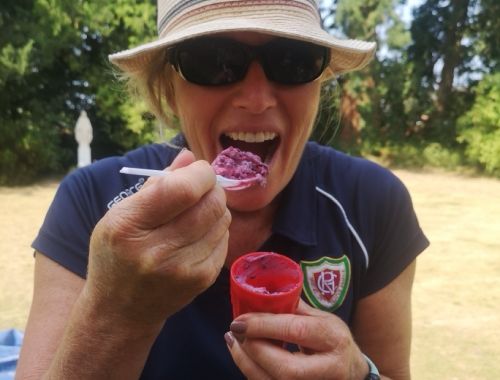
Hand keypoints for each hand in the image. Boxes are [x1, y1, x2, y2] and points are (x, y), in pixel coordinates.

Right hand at [85, 149, 230, 325]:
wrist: (121, 310)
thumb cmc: (116, 255)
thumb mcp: (120, 214)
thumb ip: (157, 183)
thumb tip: (191, 157)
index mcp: (129, 227)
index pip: (182, 189)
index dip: (199, 173)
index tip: (197, 170)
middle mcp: (157, 251)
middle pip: (210, 203)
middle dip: (211, 187)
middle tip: (200, 188)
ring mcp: (184, 269)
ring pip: (223, 218)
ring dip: (215, 206)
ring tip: (196, 212)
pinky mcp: (202, 279)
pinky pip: (225, 238)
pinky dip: (216, 228)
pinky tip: (198, 233)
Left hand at [226, 300, 368, 379]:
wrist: (352, 372)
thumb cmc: (333, 340)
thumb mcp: (322, 318)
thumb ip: (293, 308)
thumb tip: (260, 295)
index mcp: (334, 339)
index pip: (296, 331)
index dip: (263, 326)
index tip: (240, 320)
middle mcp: (330, 369)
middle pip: (285, 368)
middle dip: (254, 350)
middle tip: (236, 332)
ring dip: (246, 363)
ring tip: (233, 342)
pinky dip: (252, 372)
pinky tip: (243, 356)